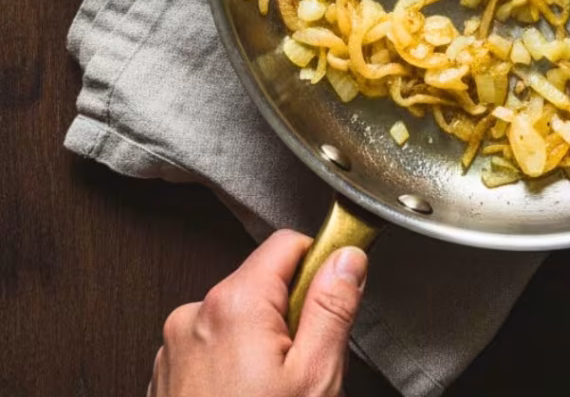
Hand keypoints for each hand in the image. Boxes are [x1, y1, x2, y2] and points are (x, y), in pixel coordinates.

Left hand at [148, 231, 367, 396]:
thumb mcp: (315, 378)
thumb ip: (332, 307)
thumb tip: (347, 258)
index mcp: (233, 304)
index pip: (288, 244)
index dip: (320, 266)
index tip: (334, 296)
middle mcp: (194, 317)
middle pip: (263, 284)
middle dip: (291, 316)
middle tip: (304, 369)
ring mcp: (174, 350)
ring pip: (239, 320)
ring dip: (261, 345)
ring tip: (273, 395)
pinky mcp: (166, 378)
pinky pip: (213, 350)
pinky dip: (234, 368)